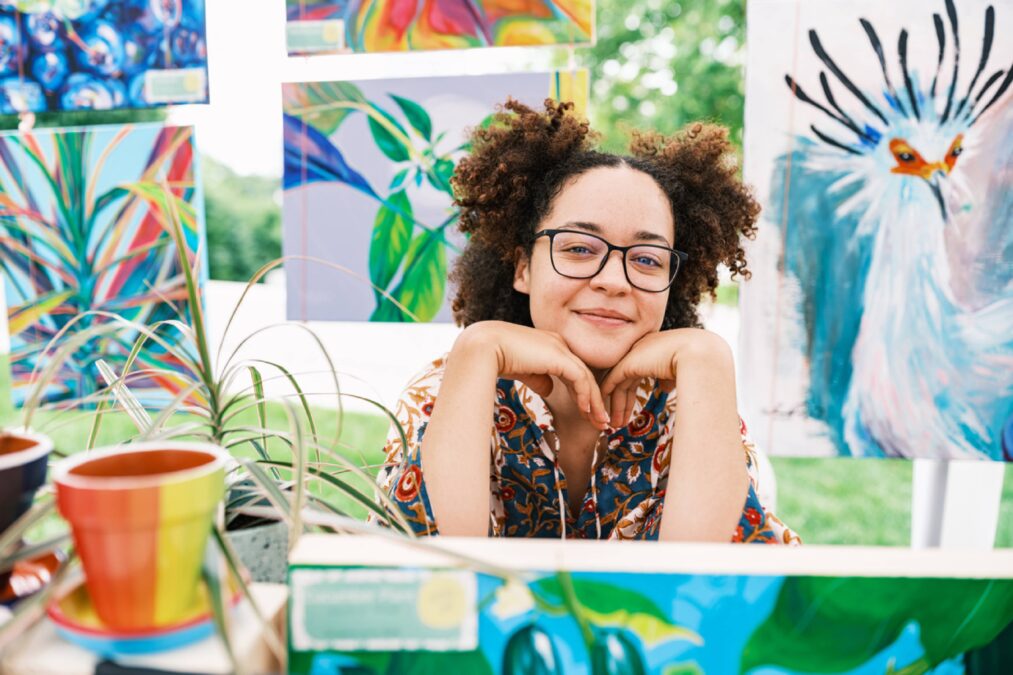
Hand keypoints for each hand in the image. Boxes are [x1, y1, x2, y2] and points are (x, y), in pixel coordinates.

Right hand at [454, 321, 610, 428]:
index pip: (572, 370)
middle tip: (601, 421)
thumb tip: (548, 389)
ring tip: (600, 422)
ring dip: (594, 402)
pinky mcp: (559, 356)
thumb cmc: (495, 358)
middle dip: (594, 400)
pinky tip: (586, 411)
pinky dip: (586, 396)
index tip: (586, 413)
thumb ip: (538, 378)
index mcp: (549, 345)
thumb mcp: (522, 370)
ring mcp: (560, 348)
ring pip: (586, 378)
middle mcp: (558, 343)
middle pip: (583, 374)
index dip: (581, 392)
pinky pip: (580, 378)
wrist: (483, 348)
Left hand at [600, 328, 732, 427]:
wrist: (699, 354)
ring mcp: (633, 355)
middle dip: (622, 403)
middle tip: (619, 422)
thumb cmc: (697, 363)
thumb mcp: (681, 371)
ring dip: (616, 405)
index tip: (631, 412)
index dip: (632, 394)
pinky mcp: (627, 363)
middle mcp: (641, 350)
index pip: (637, 373)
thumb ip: (669, 377)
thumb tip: (666, 387)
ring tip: (615, 425)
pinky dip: (608, 396)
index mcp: (653, 349)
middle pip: (626, 380)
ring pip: (619, 383)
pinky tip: (606, 409)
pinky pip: (612, 381)